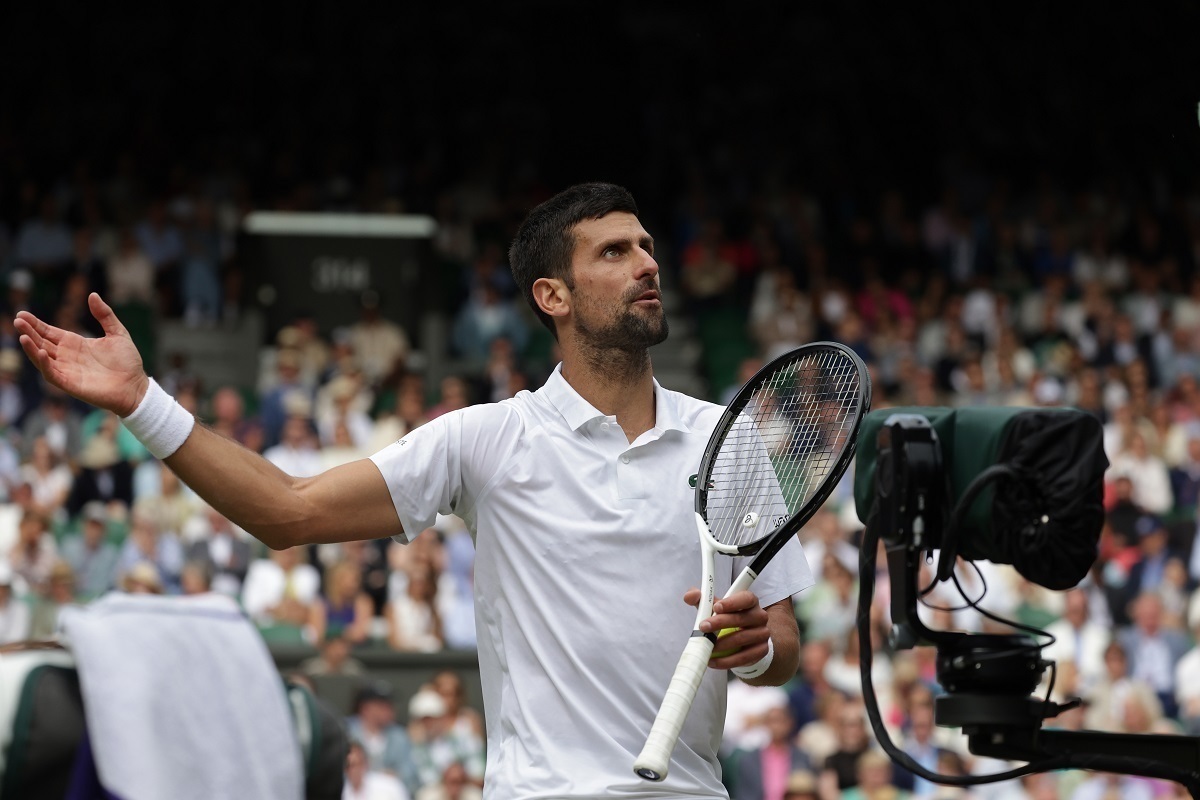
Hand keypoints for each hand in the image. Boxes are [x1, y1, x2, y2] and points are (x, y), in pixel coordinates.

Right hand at [15, 293, 149, 416]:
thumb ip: (105, 314)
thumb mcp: (117, 333)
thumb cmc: (127, 362)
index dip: (36, 324)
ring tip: (23, 335)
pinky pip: (52, 374)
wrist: (136, 387)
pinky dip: (44, 363)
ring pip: (41, 358)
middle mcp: (67, 356)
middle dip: (29, 331)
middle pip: (41, 342)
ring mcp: (67, 370)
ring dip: (31, 347)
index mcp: (75, 344)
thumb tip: (92, 295)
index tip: (22, 314)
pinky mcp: (70, 384)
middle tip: (18, 320)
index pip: (49, 332)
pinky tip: (40, 352)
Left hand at [683, 587, 769, 670]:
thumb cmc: (728, 618)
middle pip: (741, 619)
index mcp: (750, 601)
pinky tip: (713, 660)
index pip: (746, 598)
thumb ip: (702, 599)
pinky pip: (743, 657)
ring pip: (742, 638)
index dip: (732, 602)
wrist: (744, 639)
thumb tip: (690, 596)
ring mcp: (762, 634)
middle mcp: (760, 616)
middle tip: (703, 627)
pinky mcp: (761, 650)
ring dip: (722, 643)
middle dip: (720, 623)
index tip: (716, 607)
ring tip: (707, 646)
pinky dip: (726, 661)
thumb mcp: (715, 606)